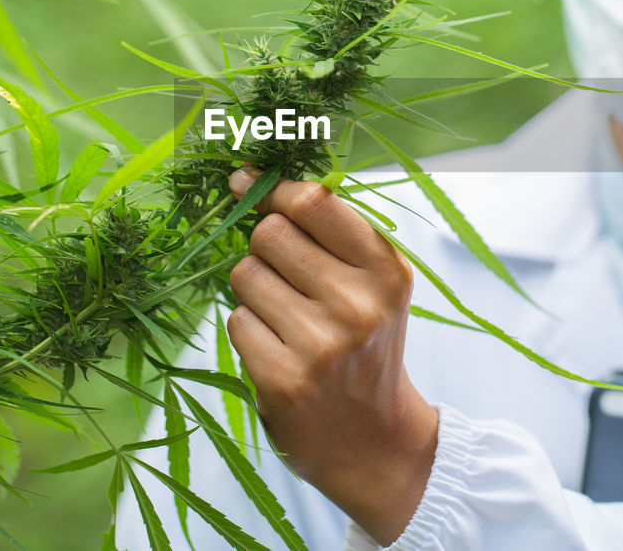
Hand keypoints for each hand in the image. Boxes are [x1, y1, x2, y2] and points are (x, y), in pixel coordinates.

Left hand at [225, 166, 438, 545]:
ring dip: (255, 292)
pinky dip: (250, 331)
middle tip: (288, 278)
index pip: (314, 203)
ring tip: (287, 320)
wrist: (375, 443)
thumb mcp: (377, 288)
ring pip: (245, 274)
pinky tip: (279, 352)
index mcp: (386, 271)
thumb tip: (252, 180)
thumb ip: (332, 235)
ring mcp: (319, 344)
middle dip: (266, 248)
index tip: (246, 180)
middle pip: (268, 233)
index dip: (273, 187)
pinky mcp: (282, 378)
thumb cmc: (368, 349)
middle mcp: (357, 305)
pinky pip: (236, 321)